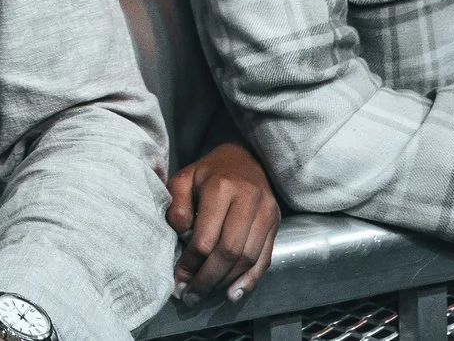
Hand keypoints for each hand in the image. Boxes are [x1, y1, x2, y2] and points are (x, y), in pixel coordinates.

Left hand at [169, 142, 279, 301]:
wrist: (245, 157)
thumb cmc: (210, 172)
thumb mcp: (185, 178)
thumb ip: (177, 205)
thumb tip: (181, 236)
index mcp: (222, 188)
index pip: (206, 237)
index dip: (191, 263)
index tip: (178, 279)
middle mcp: (249, 200)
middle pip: (229, 252)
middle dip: (207, 279)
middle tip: (190, 296)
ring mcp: (266, 213)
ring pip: (248, 258)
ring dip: (225, 282)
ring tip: (205, 295)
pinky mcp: (276, 223)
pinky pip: (265, 258)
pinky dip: (250, 280)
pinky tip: (233, 293)